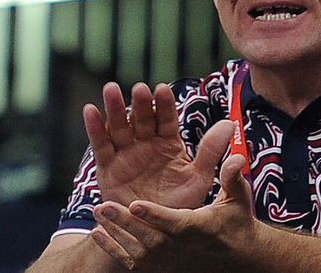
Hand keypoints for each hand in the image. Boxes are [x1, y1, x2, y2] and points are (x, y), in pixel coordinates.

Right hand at [84, 81, 235, 208]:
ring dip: (114, 107)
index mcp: (169, 142)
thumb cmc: (179, 204)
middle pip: (142, 118)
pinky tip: (90, 109)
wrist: (154, 231)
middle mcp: (146, 142)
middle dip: (140, 103)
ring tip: (111, 89)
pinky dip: (94, 127)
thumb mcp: (198, 178)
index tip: (162, 90)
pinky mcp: (108, 166)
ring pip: (119, 126)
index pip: (167, 118)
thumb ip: (211, 151)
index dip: (164, 104)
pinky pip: (101, 144)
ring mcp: (126, 152)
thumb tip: (230, 123)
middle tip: (139, 89)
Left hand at [89, 154, 257, 270]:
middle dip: (126, 223)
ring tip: (97, 213)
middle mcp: (182, 248)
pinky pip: (133, 262)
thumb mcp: (238, 199)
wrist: (235, 257)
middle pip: (150, 238)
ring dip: (116, 233)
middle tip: (104, 206)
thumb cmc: (235, 222)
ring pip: (138, 250)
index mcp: (201, 228)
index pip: (176, 223)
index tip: (136, 204)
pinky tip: (97, 234)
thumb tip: (236, 158)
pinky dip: (113, 249)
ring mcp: (169, 261)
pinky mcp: (160, 268)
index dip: (155, 215)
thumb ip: (232, 177)